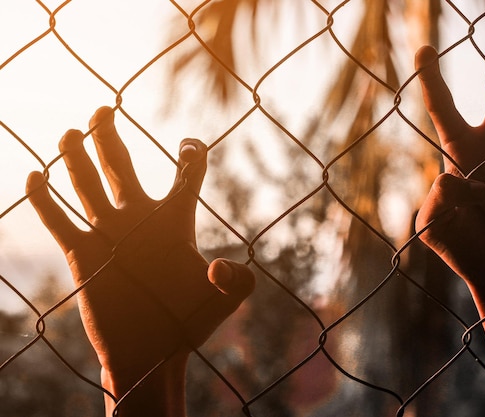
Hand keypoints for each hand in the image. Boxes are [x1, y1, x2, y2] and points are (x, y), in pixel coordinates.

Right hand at [26, 107, 253, 412]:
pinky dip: (45, 199)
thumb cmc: (190, 325)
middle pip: (122, 165)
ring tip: (70, 131)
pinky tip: (35, 175)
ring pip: (87, 184)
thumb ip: (238, 281)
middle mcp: (141, 218)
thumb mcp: (226, 301)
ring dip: (77, 157)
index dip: (193, 154)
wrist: (152, 353)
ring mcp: (109, 233)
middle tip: (104, 109)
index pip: (187, 175)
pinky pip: (60, 220)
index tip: (191, 146)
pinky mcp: (83, 254)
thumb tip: (217, 266)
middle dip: (110, 136)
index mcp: (177, 220)